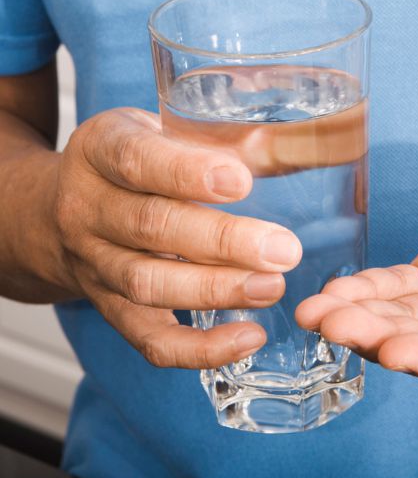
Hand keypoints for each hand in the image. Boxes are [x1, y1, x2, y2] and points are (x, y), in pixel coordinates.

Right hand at [50, 108, 301, 367]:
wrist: (53, 211)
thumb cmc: (134, 163)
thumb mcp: (162, 129)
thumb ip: (224, 137)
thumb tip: (304, 142)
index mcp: (100, 149)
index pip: (136, 160)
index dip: (187, 172)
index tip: (242, 181)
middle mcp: (88, 208)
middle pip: (151, 227)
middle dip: (223, 241)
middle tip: (283, 249)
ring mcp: (94, 264)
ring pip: (148, 284)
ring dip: (216, 290)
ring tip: (273, 287)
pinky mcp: (110, 309)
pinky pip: (149, 339)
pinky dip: (199, 348)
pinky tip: (249, 337)